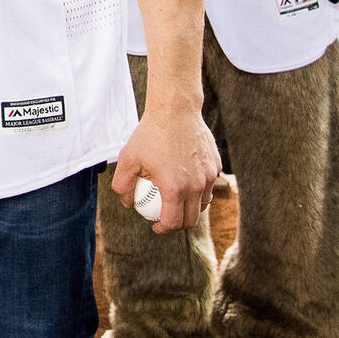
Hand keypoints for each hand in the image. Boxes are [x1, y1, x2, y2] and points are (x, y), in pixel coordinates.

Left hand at [112, 108, 219, 233]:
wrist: (175, 109)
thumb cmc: (149, 134)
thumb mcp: (127, 158)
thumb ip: (123, 184)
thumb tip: (126, 202)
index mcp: (175, 188)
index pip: (173, 222)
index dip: (163, 228)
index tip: (155, 225)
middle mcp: (196, 186)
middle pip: (191, 219)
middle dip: (178, 224)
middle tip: (166, 218)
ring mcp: (209, 176)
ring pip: (203, 203)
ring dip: (191, 208)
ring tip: (177, 202)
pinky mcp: (216, 165)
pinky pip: (208, 184)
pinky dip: (199, 189)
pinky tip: (185, 179)